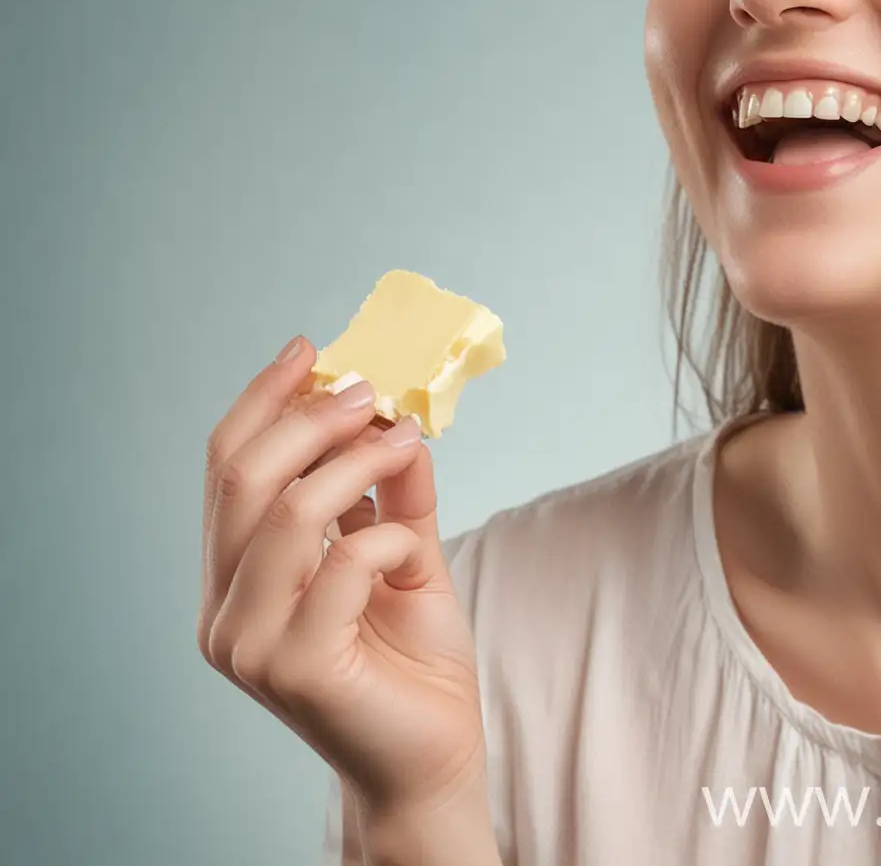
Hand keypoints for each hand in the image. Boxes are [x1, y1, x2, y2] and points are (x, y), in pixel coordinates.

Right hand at [199, 337, 488, 819]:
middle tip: (370, 389)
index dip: (263, 399)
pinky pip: (344, 562)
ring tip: (405, 441)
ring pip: (289, 510)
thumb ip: (392, 490)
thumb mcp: (404, 551)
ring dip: (357, 461)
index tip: (310, 348)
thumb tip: (396, 417)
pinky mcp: (294, 666)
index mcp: (235, 577)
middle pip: (242, 477)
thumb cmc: (412, 660)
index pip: (224, 468)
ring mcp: (250, 642)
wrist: (433, 757)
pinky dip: (386, 534)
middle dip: (310, 416)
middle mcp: (224, 609)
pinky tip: (407, 552)